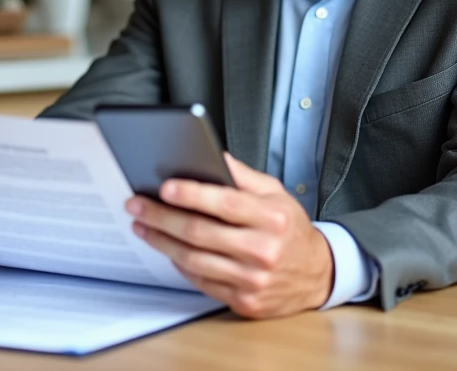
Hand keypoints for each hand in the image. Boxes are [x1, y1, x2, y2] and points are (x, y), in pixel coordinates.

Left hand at [126, 153, 332, 318]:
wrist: (318, 274)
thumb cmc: (291, 230)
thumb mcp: (276, 194)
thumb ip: (243, 176)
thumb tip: (212, 155)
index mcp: (273, 219)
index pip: (225, 204)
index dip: (191, 195)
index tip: (164, 187)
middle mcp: (263, 250)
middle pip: (200, 233)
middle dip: (162, 217)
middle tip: (138, 204)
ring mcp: (252, 280)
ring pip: (194, 259)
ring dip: (161, 241)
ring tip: (143, 225)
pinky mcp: (244, 301)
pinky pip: (201, 281)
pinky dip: (179, 263)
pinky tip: (166, 247)